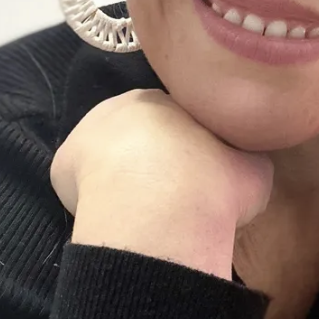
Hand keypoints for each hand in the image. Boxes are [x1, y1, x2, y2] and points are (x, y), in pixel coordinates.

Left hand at [50, 89, 273, 276]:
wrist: (167, 205)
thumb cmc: (217, 181)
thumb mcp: (254, 166)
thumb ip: (245, 158)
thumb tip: (243, 163)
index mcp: (175, 98)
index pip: (179, 119)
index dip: (189, 151)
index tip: (197, 178)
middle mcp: (127, 103)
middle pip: (138, 134)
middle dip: (150, 161)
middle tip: (169, 196)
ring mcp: (90, 130)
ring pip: (107, 157)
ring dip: (120, 179)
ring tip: (140, 212)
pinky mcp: (64, 162)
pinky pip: (79, 183)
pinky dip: (94, 202)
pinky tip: (114, 221)